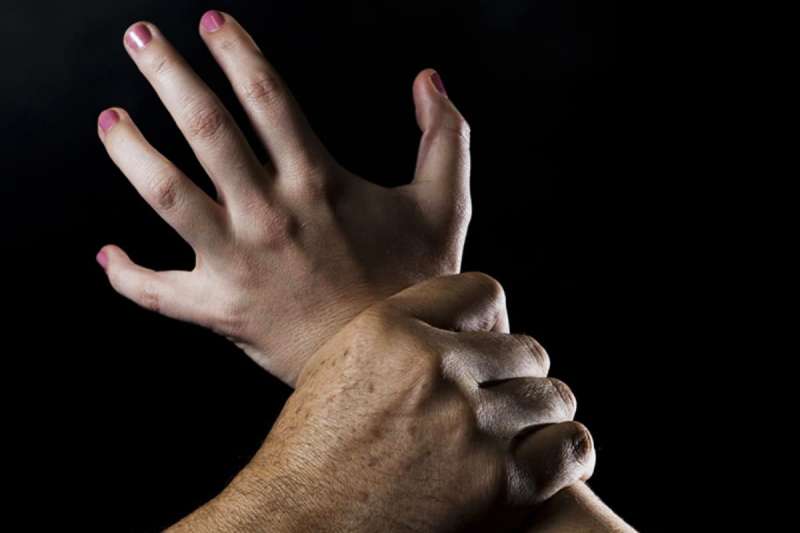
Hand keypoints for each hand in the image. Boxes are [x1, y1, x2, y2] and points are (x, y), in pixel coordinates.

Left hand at [95, 10, 470, 384]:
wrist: (394, 361)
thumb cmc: (416, 282)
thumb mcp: (445, 205)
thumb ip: (446, 136)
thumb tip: (430, 79)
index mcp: (318, 182)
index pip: (267, 97)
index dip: (236, 51)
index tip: (211, 23)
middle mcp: (270, 214)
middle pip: (206, 128)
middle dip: (167, 73)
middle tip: (138, 38)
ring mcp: (239, 262)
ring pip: (166, 194)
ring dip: (130, 152)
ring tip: (110, 119)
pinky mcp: (220, 309)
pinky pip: (158, 293)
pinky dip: (126, 275)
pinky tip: (107, 254)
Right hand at [170, 273, 594, 531]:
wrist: (299, 525)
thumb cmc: (316, 449)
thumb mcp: (342, 362)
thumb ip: (404, 330)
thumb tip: (474, 322)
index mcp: (391, 327)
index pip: (484, 292)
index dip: (492, 324)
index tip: (484, 353)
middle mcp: (433, 365)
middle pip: (527, 350)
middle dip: (517, 378)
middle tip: (498, 407)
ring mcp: (467, 422)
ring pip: (553, 396)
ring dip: (540, 417)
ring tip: (517, 436)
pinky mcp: (495, 481)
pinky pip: (569, 446)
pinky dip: (565, 454)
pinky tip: (543, 463)